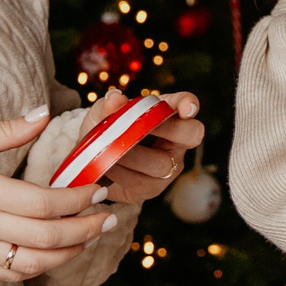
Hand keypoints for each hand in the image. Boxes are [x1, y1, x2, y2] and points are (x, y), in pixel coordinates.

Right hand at [0, 113, 116, 281]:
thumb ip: (4, 130)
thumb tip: (43, 113)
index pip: (45, 204)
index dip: (78, 200)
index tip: (98, 190)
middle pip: (49, 237)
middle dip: (86, 228)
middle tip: (108, 216)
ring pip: (35, 262)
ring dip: (70, 253)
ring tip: (91, 238)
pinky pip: (12, 275)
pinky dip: (40, 269)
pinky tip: (56, 256)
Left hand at [71, 88, 206, 204]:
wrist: (93, 164)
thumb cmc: (106, 133)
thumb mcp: (102, 116)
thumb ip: (107, 106)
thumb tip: (115, 98)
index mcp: (167, 114)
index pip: (186, 102)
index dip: (189, 103)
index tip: (186, 108)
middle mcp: (176, 140)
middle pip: (192, 134)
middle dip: (168, 129)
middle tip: (139, 127)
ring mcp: (169, 166)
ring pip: (162, 162)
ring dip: (131, 155)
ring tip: (108, 151)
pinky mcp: (154, 188)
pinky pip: (141, 181)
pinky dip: (120, 173)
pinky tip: (105, 166)